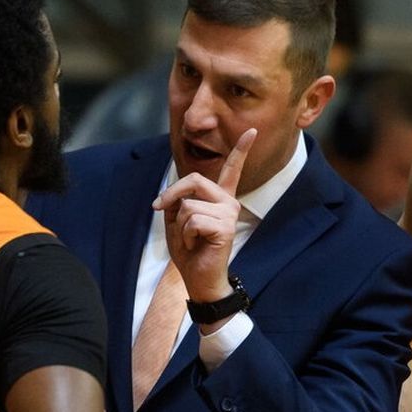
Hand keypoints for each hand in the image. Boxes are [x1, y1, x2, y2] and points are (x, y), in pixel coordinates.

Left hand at [153, 128, 255, 302]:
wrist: (199, 280)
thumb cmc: (189, 251)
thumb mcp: (176, 221)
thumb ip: (176, 201)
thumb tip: (174, 193)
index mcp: (219, 198)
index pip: (232, 169)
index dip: (241, 150)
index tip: (252, 131)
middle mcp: (228, 202)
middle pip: (194, 179)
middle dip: (171, 193)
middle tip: (159, 208)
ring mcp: (229, 213)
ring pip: (188, 205)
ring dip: (179, 225)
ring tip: (191, 240)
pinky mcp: (225, 226)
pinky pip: (192, 220)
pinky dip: (185, 234)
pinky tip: (195, 245)